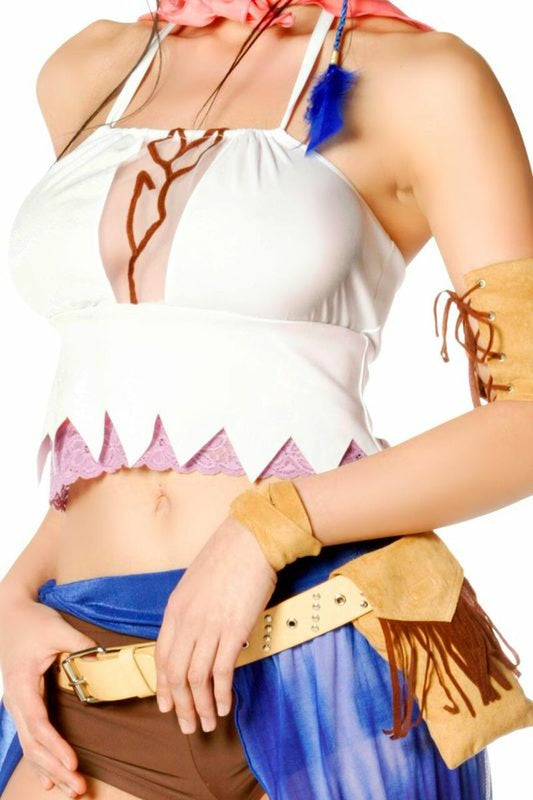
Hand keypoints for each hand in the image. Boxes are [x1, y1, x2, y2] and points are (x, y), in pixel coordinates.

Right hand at [0, 595, 98, 797]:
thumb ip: (79, 644)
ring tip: (70, 789)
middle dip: (55, 768)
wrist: (10, 614)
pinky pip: (29, 738)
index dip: (55, 746)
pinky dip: (40, 760)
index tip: (72, 763)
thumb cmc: (33, 622)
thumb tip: (103, 656)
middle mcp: (15, 700)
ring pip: (30, 746)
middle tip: (78, 788)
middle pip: (33, 744)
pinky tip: (49, 780)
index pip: (38, 724)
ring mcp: (16, 704)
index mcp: (22, 685)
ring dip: (49, 769)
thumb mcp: (56, 629)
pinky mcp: (22, 704)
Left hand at [154, 514, 277, 733]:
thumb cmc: (227, 557)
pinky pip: (221, 671)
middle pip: (176, 674)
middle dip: (181, 706)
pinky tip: (225, 705)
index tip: (167, 705)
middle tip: (188, 726)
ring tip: (208, 723)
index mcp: (175, 609)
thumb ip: (190, 610)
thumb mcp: (195, 583)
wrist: (250, 539)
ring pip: (196, 678)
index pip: (162, 657)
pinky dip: (221, 694)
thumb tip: (192, 634)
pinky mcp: (233, 630)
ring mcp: (209, 626)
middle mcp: (187, 621)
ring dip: (201, 706)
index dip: (163, 686)